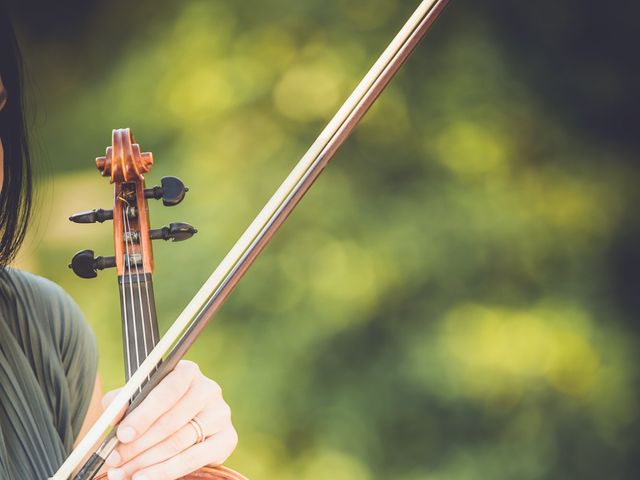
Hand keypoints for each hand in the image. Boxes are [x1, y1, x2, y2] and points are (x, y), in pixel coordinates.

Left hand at [102, 360, 237, 479]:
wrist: (184, 427)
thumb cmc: (157, 409)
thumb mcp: (139, 398)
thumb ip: (122, 400)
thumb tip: (114, 411)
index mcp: (188, 372)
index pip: (168, 390)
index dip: (144, 413)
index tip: (122, 434)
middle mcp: (209, 389)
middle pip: (171, 420)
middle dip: (138, 444)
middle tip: (115, 460)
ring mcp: (221, 414)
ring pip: (179, 442)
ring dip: (147, 461)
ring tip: (123, 473)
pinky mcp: (228, 438)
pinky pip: (194, 458)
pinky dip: (167, 471)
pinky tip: (145, 478)